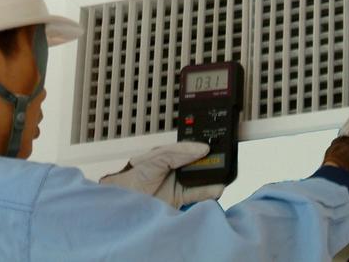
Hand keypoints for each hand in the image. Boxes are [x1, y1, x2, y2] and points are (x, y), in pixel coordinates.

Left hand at [99, 142, 224, 207]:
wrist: (125, 202)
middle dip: (211, 161)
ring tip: (223, 173)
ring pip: (202, 178)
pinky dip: (209, 191)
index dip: (203, 146)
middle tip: (222, 160)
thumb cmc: (135, 176)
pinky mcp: (181, 198)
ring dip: (213, 176)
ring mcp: (179, 183)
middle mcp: (177, 168)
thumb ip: (178, 152)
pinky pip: (199, 193)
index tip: (214, 146)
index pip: (192, 148)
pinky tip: (217, 188)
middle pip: (199, 163)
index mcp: (171, 154)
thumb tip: (201, 149)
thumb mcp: (157, 157)